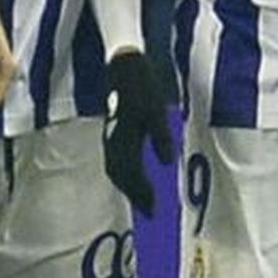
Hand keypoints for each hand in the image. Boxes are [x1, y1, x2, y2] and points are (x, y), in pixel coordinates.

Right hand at [102, 50, 175, 215]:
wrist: (123, 65)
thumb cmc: (142, 86)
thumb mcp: (156, 110)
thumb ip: (161, 137)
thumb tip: (167, 161)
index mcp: (124, 138)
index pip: (132, 173)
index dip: (142, 192)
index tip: (154, 209)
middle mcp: (113, 141)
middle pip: (121, 175)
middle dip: (134, 194)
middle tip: (149, 212)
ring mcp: (110, 136)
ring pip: (116, 169)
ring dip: (128, 186)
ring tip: (141, 199)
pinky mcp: (112, 132)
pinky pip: (115, 160)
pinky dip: (124, 174)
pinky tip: (134, 175)